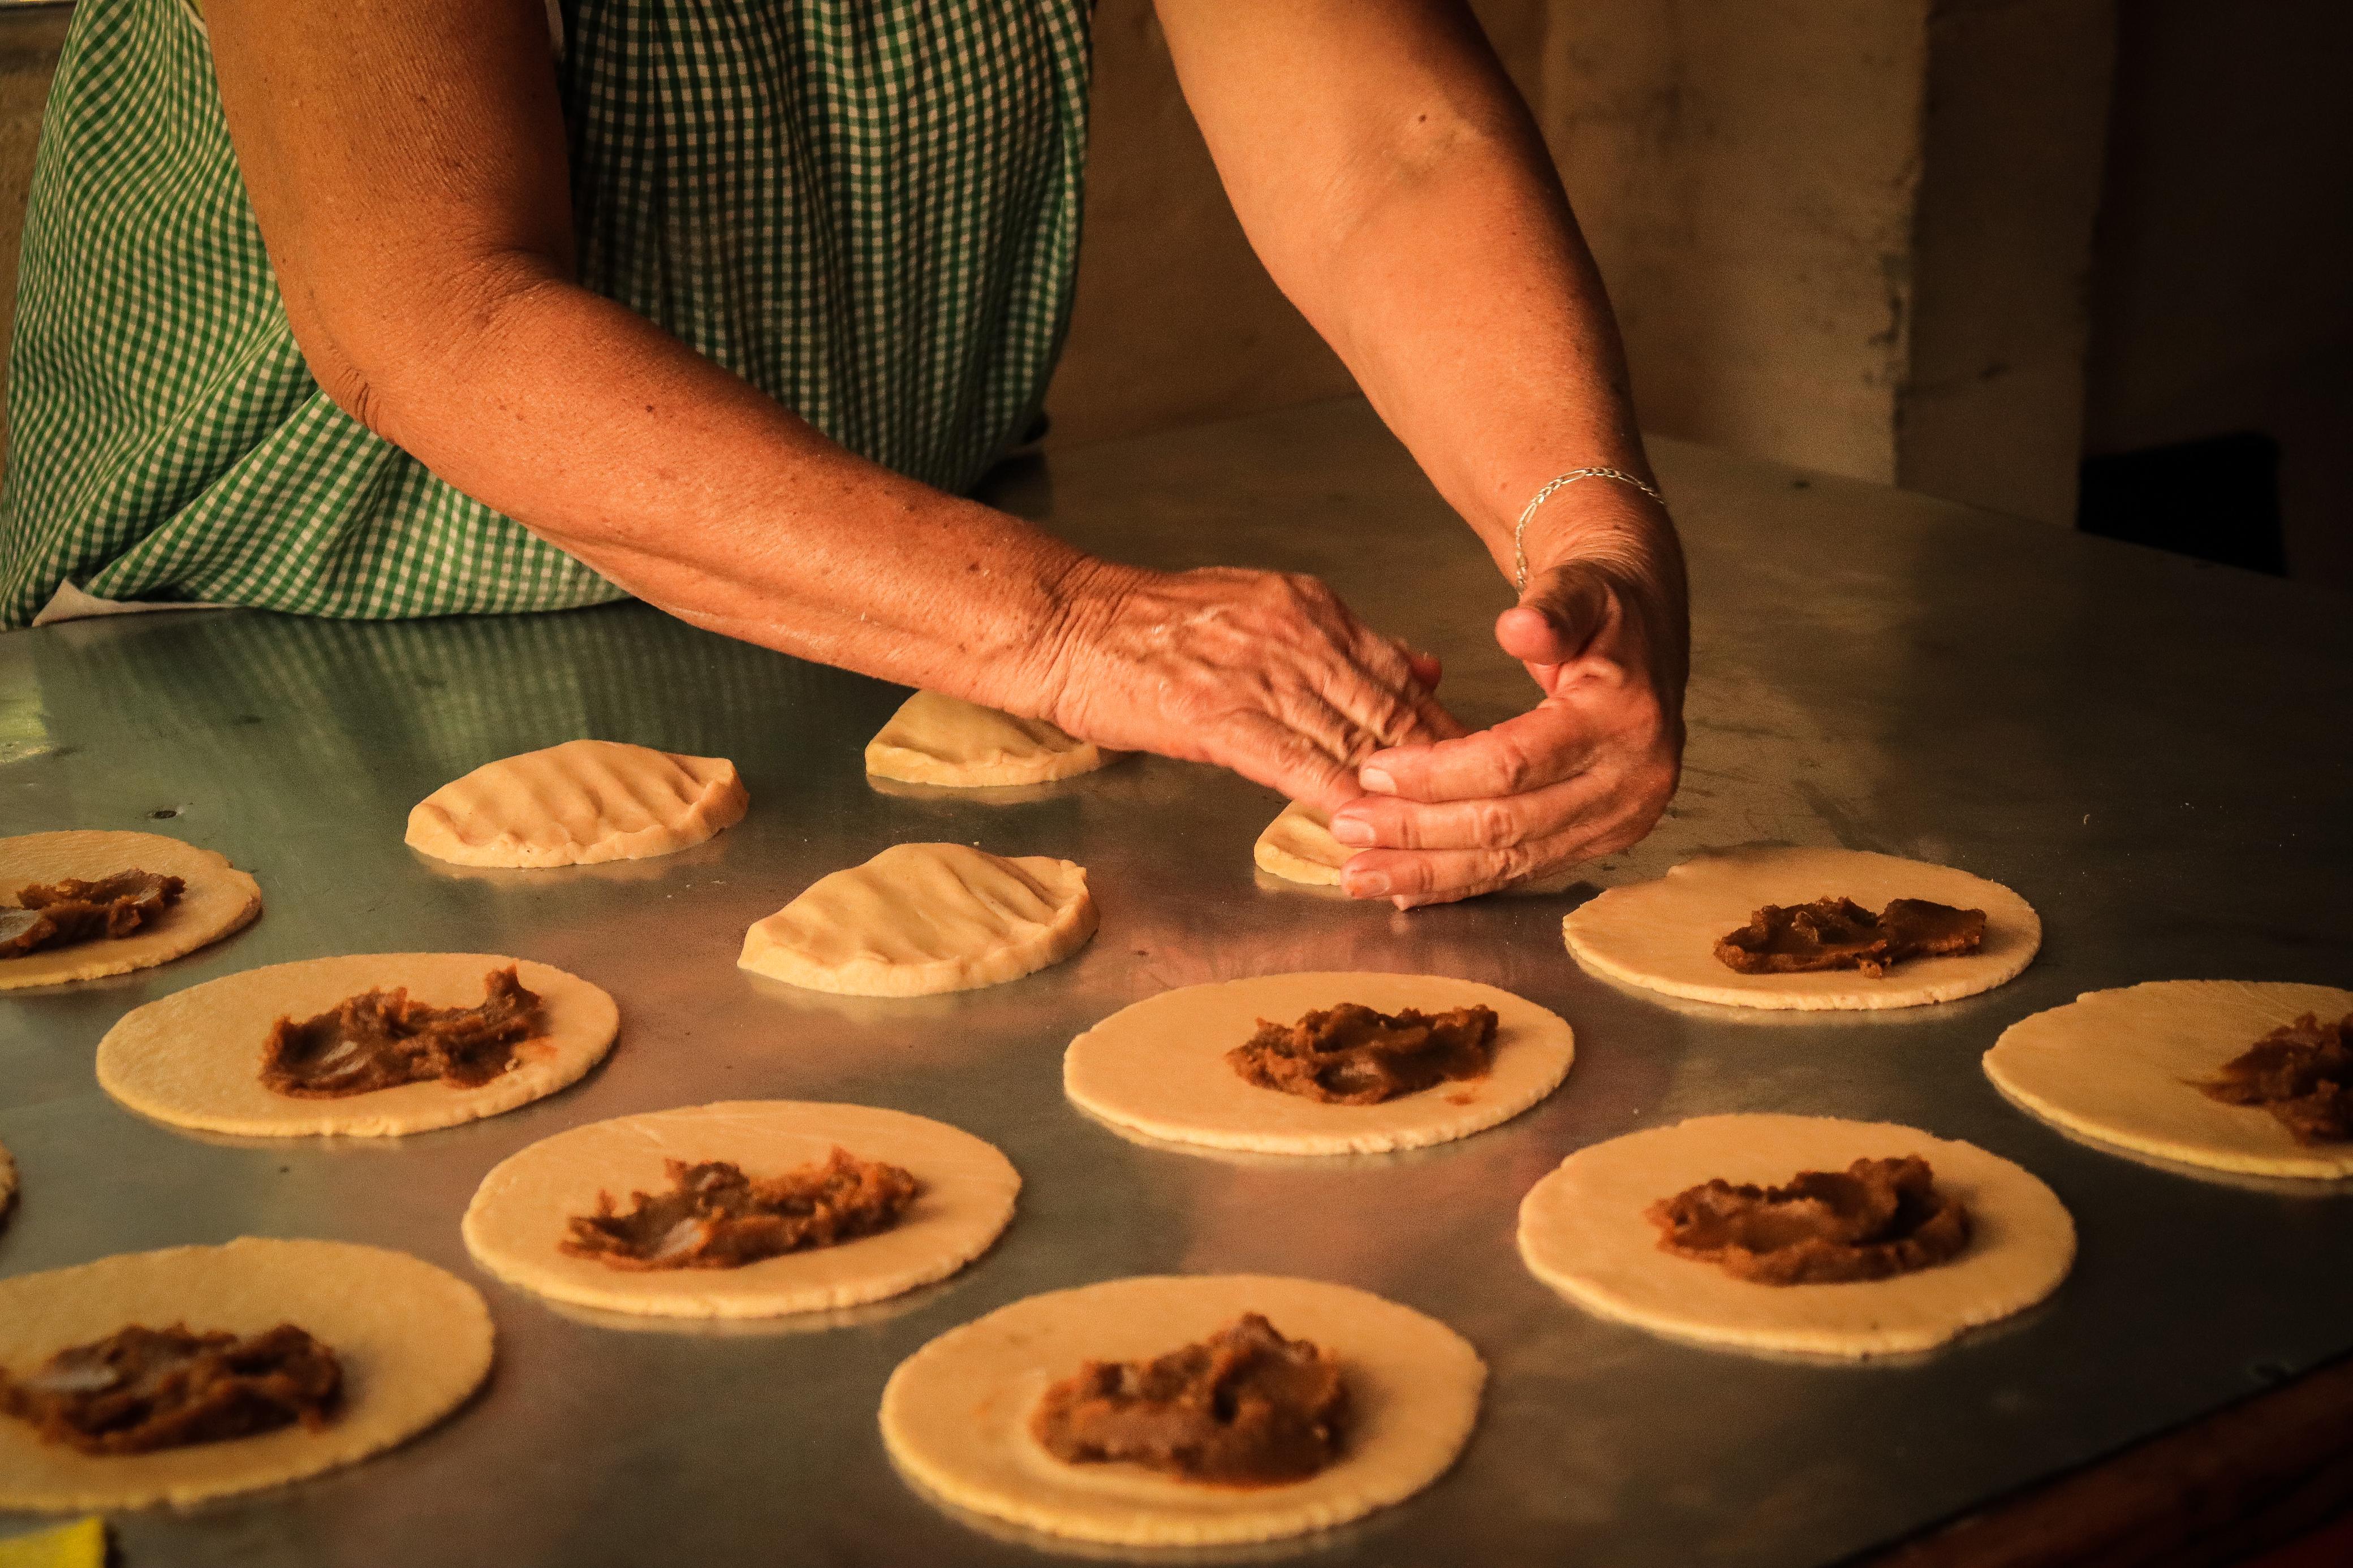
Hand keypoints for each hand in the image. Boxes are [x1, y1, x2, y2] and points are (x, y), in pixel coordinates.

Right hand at [1042, 562, 1463, 807]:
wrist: (1071, 623)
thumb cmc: (1157, 627)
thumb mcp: (1263, 608)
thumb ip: (1345, 642)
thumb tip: (1426, 665)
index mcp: (1313, 606)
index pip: (1400, 673)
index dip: (1445, 727)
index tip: (1482, 763)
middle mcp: (1298, 633)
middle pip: (1391, 709)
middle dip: (1440, 767)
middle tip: (1482, 812)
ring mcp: (1260, 673)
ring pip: (1353, 739)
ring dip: (1399, 793)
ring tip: (1437, 835)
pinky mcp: (1219, 716)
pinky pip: (1297, 764)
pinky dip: (1337, 799)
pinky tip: (1365, 830)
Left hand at [1327, 539, 1686, 907]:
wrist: (1645, 640)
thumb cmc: (1603, 611)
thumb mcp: (1582, 591)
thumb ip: (1552, 608)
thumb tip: (1519, 626)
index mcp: (1623, 719)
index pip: (1516, 761)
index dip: (1439, 772)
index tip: (1372, 770)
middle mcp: (1629, 783)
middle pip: (1508, 823)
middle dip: (1420, 831)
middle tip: (1348, 826)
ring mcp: (1617, 822)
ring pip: (1510, 862)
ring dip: (1429, 872)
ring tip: (1359, 874)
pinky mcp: (1598, 842)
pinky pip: (1520, 870)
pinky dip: (1459, 881)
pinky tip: (1405, 888)